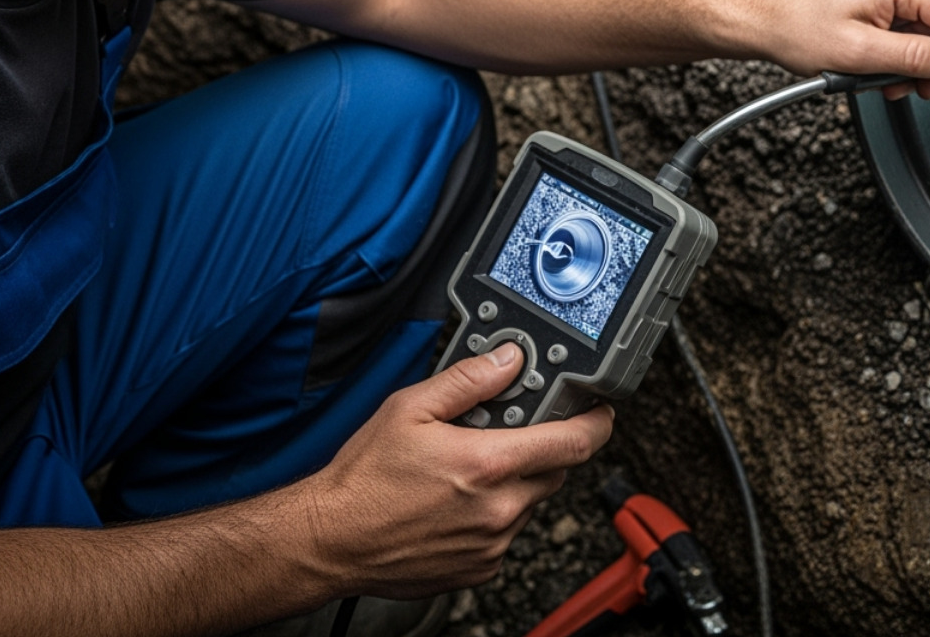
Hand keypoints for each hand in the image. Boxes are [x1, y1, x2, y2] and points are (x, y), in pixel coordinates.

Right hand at [298, 343, 612, 598]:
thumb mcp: (411, 408)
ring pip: (531, 502)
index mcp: (488, 464)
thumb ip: (468, 380)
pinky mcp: (481, 568)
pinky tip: (457, 503)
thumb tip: (507, 360)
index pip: (575, 442)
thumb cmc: (364, 481)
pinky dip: (495, 515)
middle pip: (555, 469)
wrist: (329, 541)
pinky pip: (508, 533)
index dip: (597, 421)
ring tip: (465, 472)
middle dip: (541, 447)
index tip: (600, 411)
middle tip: (503, 434)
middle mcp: (499, 508)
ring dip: (515, 483)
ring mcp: (492, 543)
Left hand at [745, 0, 929, 98]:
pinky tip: (877, 66)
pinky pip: (902, 21)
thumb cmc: (796, 29)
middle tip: (917, 90)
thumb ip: (913, 57)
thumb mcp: (860, 54)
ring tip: (885, 81)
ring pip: (921, 26)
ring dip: (911, 60)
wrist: (763, 19)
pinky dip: (896, 49)